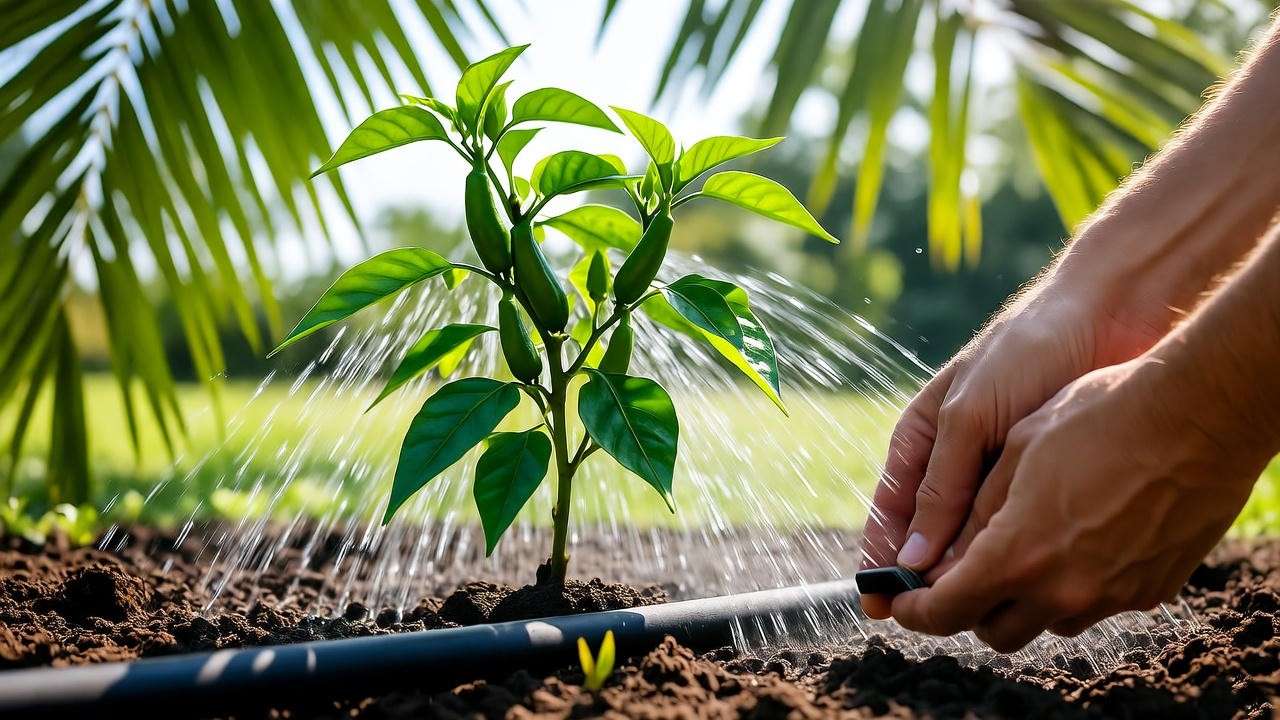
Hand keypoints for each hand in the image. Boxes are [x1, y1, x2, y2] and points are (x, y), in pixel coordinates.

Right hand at [859, 277, 1162, 618]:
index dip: (879, 558)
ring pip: (979, 539)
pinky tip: (1026, 578)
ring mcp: (1003, 473)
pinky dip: (1019, 555)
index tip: (878, 604)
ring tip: (980, 603)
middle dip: (930, 575)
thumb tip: (912, 560)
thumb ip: (942, 488)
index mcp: (922, 438)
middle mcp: (958, 461)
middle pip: (932, 534)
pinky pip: (1024, 530)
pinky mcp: (1048, 481)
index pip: (890, 511)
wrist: (1110, 315)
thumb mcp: (969, 417)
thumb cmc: (1025, 351)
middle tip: (933, 616)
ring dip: (976, 570)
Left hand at [889, 359, 1264, 650]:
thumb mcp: (1017, 451)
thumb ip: (971, 513)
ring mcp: (1111, 596)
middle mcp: (1062, 589)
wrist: (1199, 417)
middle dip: (969, 608)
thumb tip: (931, 559)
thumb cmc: (1098, 418)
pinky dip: (1074, 585)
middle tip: (960, 576)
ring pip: (1047, 621)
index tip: (902, 600)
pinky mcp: (1150, 591)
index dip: (916, 609)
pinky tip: (1081, 539)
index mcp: (1016, 554)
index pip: (947, 609)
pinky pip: (1096, 604)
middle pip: (995, 629)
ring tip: (1026, 548)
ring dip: (1024, 598)